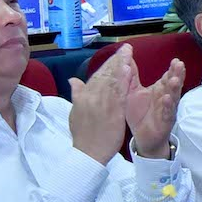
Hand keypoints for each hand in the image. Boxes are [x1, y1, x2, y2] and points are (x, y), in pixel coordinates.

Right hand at [66, 47, 130, 163]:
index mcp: (83, 97)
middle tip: (127, 48)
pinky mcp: (112, 111)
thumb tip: (73, 80)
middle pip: (105, 75)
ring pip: (112, 81)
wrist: (88, 152)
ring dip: (120, 66)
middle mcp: (91, 97)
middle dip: (117, 60)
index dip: (108, 64)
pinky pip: (118, 93)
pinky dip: (122, 81)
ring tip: (128, 54)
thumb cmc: (83, 135)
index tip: (118, 54)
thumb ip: (77, 94)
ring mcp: (101, 104)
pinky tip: (128, 71)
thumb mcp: (76, 112)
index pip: (97, 76)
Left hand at [125, 57, 185, 157]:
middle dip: (177, 74)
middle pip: (173, 84)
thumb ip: (131, 75)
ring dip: (174, 88)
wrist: (142, 137)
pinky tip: (167, 98)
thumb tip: (126, 56)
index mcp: (159, 90)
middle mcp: (166, 97)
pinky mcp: (164, 121)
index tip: (176, 60)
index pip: (167, 77)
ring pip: (173, 97)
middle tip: (179, 65)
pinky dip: (167, 106)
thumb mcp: (133, 92)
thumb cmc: (139, 113)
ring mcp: (167, 109)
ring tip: (175, 79)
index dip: (172, 69)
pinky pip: (167, 112)